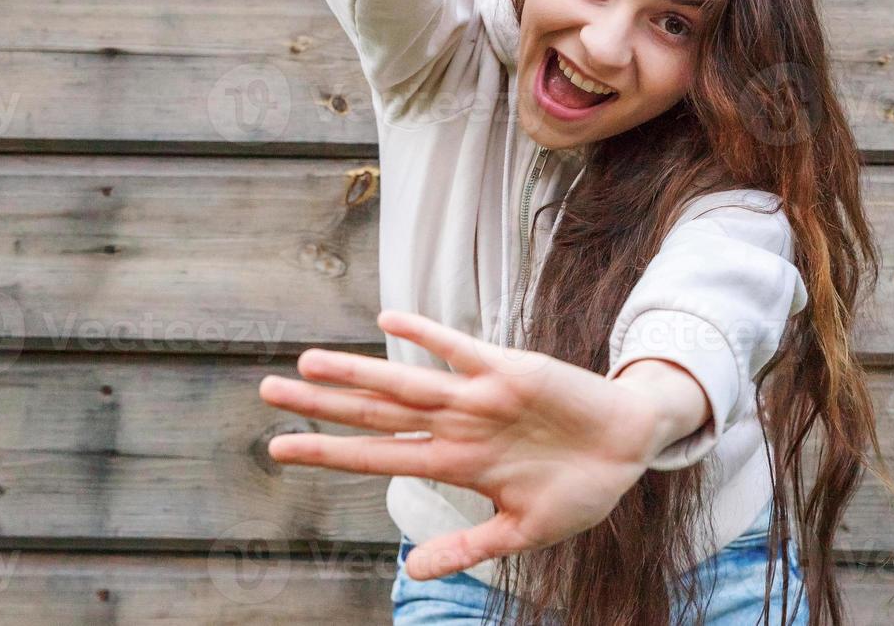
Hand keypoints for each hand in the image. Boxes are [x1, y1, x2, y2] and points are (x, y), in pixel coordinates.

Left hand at [258, 309, 663, 580]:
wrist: (629, 447)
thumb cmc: (578, 489)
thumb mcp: (521, 532)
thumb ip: (468, 546)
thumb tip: (410, 574)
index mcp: (457, 463)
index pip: (378, 456)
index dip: (328, 452)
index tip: (277, 449)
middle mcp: (457, 426)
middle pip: (376, 414)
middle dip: (322, 406)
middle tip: (265, 392)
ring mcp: (480, 397)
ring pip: (405, 384)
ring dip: (357, 374)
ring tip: (306, 363)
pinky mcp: (511, 371)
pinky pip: (461, 350)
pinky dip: (428, 336)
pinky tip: (390, 320)